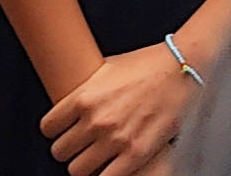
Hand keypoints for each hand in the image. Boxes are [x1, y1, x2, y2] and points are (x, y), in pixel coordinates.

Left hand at [42, 45, 191, 175]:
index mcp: (84, 96)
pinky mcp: (136, 154)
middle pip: (60, 151)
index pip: (48, 127)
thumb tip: (72, 103)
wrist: (182, 70)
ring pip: (77, 171)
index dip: (54, 131)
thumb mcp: (107, 68)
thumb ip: (87, 88)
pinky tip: (111, 166)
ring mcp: (115, 139)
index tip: (61, 132)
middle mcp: (96, 119)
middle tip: (80, 146)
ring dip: (84, 166)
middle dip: (69, 150)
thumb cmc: (147, 65)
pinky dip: (105, 175)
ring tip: (95, 158)